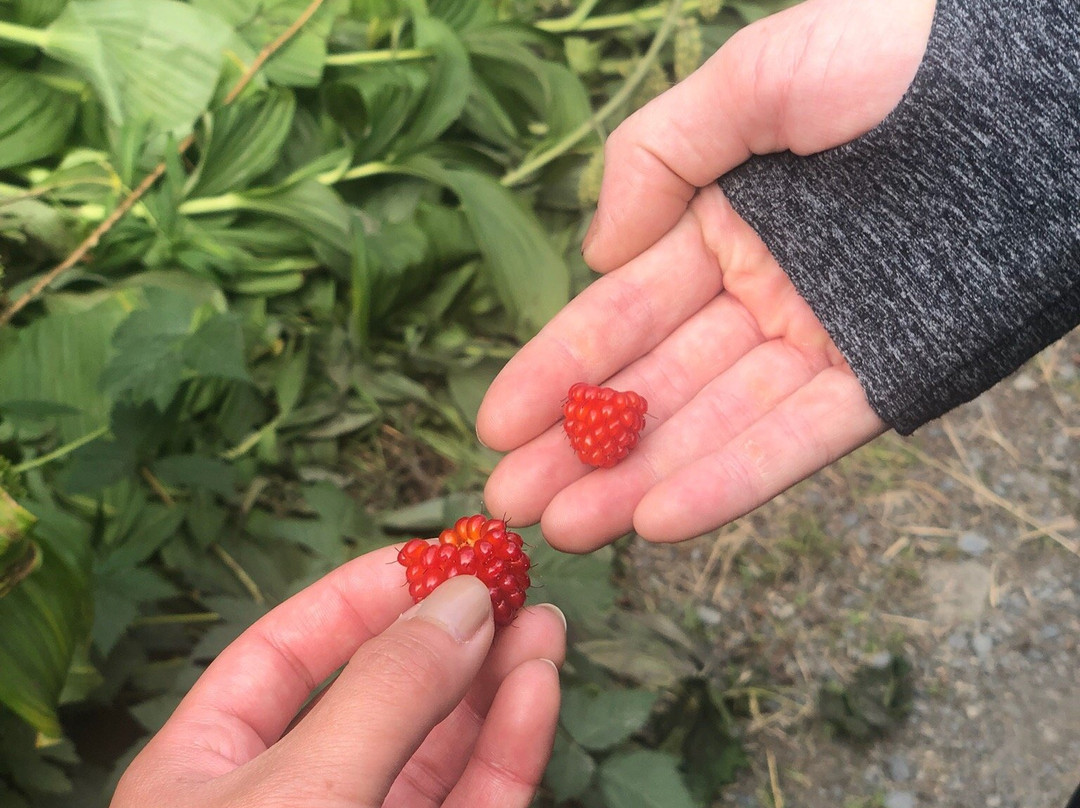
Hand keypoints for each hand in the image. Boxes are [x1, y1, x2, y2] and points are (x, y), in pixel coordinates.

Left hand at [111, 546, 565, 807]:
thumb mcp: (301, 793)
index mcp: (213, 767)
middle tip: (507, 577)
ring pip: (441, 743)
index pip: (290, 651)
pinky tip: (537, 682)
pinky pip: (477, 793)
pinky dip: (510, 738)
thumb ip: (385, 692)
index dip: (363, 595)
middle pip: (379, 690)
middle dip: (445, 630)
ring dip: (495, 678)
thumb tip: (463, 599)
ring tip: (542, 619)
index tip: (435, 552)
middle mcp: (295, 797)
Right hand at [478, 0, 936, 549]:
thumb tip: (597, 254)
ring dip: (642, 481)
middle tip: (514, 502)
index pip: (620, 310)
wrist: (1036, 89)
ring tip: (571, 529)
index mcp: (723, 223)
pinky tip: (661, 519)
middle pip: (656, 383)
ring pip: (716, 424)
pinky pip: (801, 438)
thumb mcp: (753, 79)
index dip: (554, 368)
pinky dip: (734, 479)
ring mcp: (821, 339)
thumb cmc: (894, 55)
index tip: (496, 424)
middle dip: (583, 446)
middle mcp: (761, 291)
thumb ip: (657, 157)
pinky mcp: (888, 377)